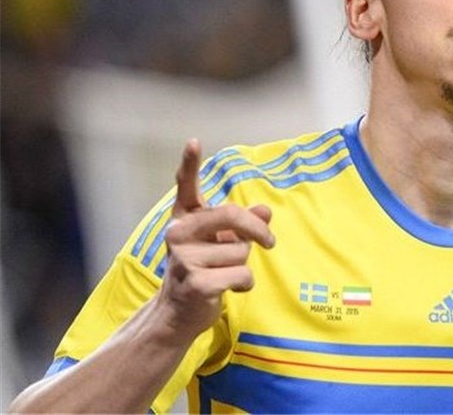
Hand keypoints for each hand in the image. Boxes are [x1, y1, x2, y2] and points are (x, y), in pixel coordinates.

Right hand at [156, 140, 274, 342]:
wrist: (177, 315)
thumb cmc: (204, 270)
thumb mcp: (222, 243)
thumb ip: (243, 225)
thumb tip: (266, 210)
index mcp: (183, 219)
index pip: (185, 186)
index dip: (189, 163)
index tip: (193, 141)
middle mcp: (178, 234)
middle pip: (231, 214)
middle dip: (257, 229)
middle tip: (270, 242)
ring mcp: (184, 259)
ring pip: (240, 251)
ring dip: (243, 264)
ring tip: (225, 273)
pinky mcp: (196, 283)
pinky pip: (242, 275)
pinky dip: (244, 284)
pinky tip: (228, 289)